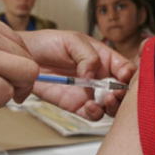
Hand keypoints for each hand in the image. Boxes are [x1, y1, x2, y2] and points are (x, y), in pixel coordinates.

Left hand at [20, 30, 135, 118]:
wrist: (25, 56)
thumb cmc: (47, 43)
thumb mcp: (71, 40)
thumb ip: (87, 55)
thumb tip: (93, 74)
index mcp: (103, 58)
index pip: (124, 68)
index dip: (129, 74)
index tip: (123, 77)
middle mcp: (100, 77)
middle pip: (122, 90)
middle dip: (124, 94)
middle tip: (116, 92)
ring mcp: (89, 92)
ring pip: (111, 105)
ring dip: (113, 105)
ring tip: (106, 100)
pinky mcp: (76, 105)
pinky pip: (92, 114)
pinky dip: (95, 113)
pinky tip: (90, 106)